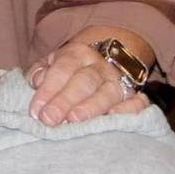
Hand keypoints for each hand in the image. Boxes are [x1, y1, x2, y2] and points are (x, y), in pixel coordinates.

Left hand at [26, 39, 148, 125]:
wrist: (101, 64)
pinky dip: (129, 109)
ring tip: (75, 120)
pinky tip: (114, 116)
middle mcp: (100, 66)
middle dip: (66, 100)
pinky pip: (137, 101)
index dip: (49, 89)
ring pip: (108, 92)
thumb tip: (37, 81)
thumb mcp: (50, 65)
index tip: (37, 110)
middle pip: (84, 81)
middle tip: (50, 119)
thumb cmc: (68, 72)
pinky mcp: (135, 96)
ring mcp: (120, 81)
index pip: (63, 69)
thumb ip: (39, 72)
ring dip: (91, 106)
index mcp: (77, 54)